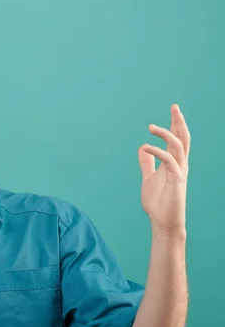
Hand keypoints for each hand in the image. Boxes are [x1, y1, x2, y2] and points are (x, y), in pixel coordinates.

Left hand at [138, 104, 190, 234]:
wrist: (162, 220)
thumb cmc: (158, 201)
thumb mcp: (148, 178)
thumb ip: (147, 163)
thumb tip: (142, 148)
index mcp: (173, 163)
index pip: (177, 139)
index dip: (175, 124)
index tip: (173, 109)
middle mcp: (179, 164)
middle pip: (183, 138)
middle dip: (179, 122)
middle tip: (174, 107)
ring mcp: (179, 171)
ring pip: (179, 146)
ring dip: (166, 134)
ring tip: (151, 127)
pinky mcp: (177, 179)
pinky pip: (170, 161)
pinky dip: (158, 152)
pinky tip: (146, 147)